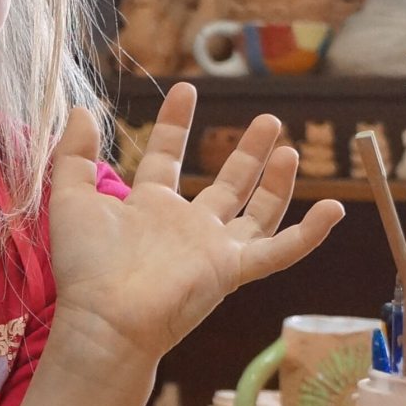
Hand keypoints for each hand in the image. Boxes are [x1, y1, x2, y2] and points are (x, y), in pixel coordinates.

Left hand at [48, 84, 343, 362]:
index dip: (176, 123)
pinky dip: (309, 234)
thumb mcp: (71, 197)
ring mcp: (213, 248)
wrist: (106, 317)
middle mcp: (186, 226)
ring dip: (278, 182)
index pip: (168, 156)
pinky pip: (280, 251)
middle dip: (247, 152)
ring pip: (257, 211)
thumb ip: (74, 154)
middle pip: (226, 183)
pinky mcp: (233, 270)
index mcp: (149, 208)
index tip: (187, 88)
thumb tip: (82, 109)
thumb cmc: (86, 265)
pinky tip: (334, 210)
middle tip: (269, 119)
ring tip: (290, 149)